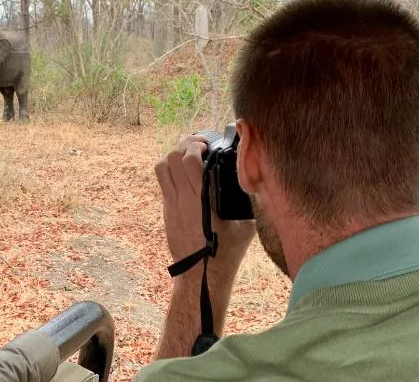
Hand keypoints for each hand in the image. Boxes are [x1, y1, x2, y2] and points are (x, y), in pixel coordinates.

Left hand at [155, 135, 254, 264]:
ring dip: (174, 155)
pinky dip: (171, 169)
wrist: (202, 274)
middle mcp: (183, 199)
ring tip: (188, 154)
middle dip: (184, 144)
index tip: (207, 144)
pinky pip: (163, 181)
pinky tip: (185, 172)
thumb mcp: (245, 225)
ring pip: (162, 168)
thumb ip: (246, 200)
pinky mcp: (167, 211)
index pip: (189, 161)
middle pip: (172, 159)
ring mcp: (172, 205)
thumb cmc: (227, 252)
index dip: (195, 145)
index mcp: (202, 201)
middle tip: (199, 144)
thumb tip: (255, 179)